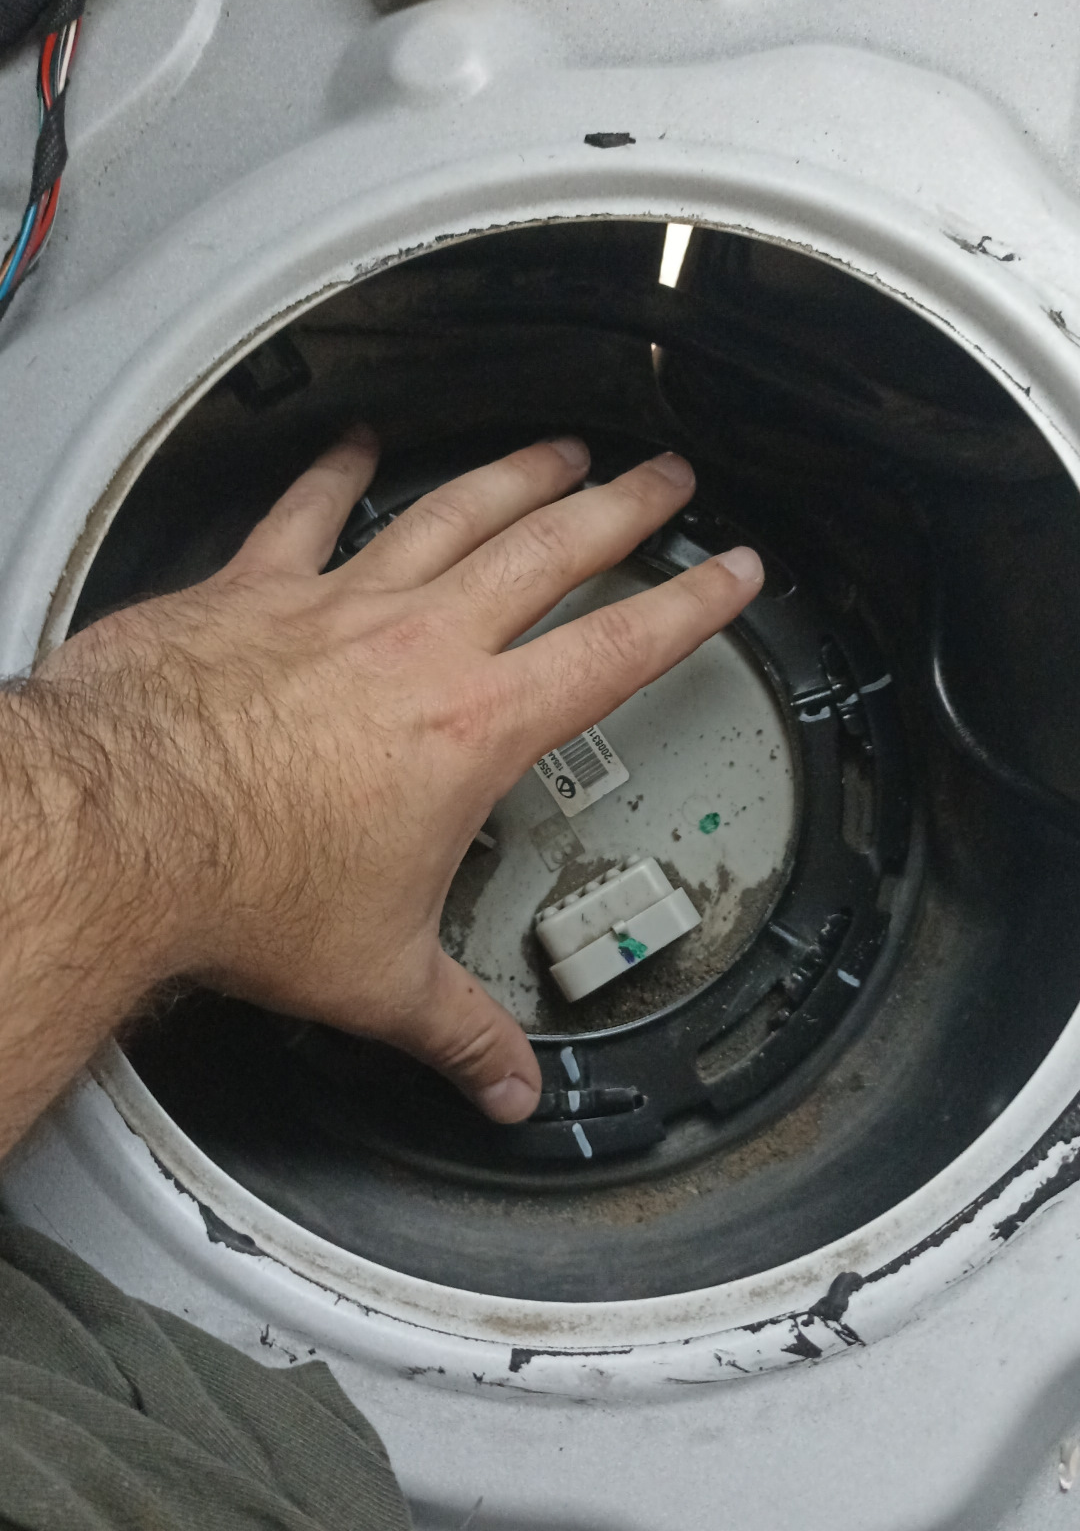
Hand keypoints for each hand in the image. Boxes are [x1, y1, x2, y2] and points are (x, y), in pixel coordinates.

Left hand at [29, 433, 762, 1126]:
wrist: (120, 833)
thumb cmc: (242, 889)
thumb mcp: (379, 980)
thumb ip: (460, 1031)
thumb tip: (506, 1086)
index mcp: (471, 728)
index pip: (614, 652)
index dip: (690, 608)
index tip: (731, 573)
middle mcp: (414, 645)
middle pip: (548, 550)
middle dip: (621, 507)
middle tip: (665, 477)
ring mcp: (333, 605)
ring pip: (448, 514)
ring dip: (512, 477)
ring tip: (558, 451)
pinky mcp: (249, 592)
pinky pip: (304, 513)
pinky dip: (334, 474)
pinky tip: (356, 444)